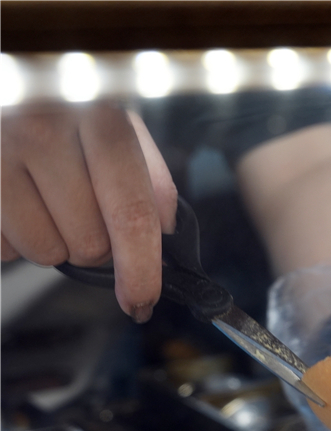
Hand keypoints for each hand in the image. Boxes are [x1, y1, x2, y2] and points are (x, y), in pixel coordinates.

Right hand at [1, 102, 177, 320]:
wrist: (8, 83)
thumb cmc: (64, 110)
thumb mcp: (116, 125)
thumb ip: (151, 177)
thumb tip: (167, 233)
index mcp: (100, 118)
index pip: (131, 213)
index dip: (141, 269)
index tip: (142, 301)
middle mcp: (46, 130)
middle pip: (90, 244)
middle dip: (95, 245)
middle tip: (81, 208)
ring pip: (45, 252)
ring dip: (53, 242)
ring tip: (44, 199)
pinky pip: (4, 248)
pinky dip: (14, 237)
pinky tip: (15, 200)